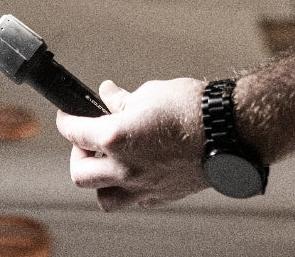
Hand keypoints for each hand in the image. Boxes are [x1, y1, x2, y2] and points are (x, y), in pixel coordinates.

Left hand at [56, 77, 206, 211]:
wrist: (228, 131)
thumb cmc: (192, 110)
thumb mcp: (149, 93)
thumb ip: (122, 100)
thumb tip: (107, 95)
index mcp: (116, 138)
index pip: (76, 133)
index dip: (66, 120)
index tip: (66, 114)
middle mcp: (125, 169)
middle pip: (80, 173)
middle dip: (77, 154)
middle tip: (86, 139)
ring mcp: (143, 187)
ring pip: (103, 197)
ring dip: (98, 180)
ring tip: (106, 161)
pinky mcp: (161, 197)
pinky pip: (131, 200)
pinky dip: (124, 187)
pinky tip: (132, 170)